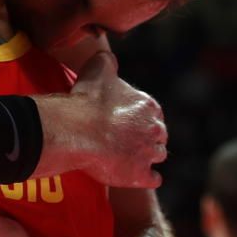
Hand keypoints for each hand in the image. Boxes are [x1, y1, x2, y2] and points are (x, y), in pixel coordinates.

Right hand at [68, 51, 167, 187]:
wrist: (78, 129)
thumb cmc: (87, 99)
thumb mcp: (98, 69)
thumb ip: (108, 62)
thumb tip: (109, 58)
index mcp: (148, 105)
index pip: (154, 113)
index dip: (143, 118)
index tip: (131, 122)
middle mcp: (154, 129)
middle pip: (159, 135)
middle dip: (149, 138)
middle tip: (133, 141)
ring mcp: (148, 154)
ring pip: (157, 156)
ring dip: (149, 157)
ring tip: (135, 159)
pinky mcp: (140, 175)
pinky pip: (153, 179)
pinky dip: (149, 178)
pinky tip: (140, 177)